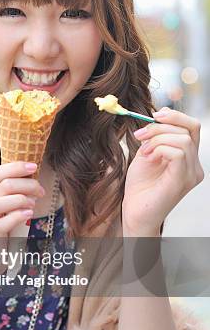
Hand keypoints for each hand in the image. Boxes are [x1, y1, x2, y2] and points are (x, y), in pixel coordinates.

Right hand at [0, 161, 44, 237]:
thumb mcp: (3, 211)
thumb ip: (12, 196)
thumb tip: (33, 181)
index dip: (14, 167)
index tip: (34, 166)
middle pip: (1, 185)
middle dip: (25, 183)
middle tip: (40, 190)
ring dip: (20, 199)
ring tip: (33, 204)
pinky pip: (1, 225)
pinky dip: (16, 216)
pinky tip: (29, 214)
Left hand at [122, 107, 203, 234]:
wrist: (134, 213)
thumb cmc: (140, 187)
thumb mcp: (147, 154)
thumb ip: (155, 138)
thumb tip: (157, 117)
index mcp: (189, 159)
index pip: (192, 127)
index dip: (175, 116)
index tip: (154, 116)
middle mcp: (195, 166)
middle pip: (190, 128)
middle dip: (161, 125)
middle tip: (140, 134)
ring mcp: (192, 174)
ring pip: (183, 139)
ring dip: (157, 138)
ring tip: (143, 150)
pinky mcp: (183, 181)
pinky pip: (179, 153)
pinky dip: (160, 149)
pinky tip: (147, 157)